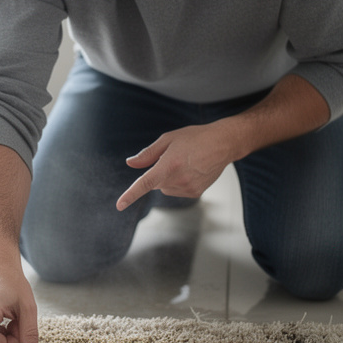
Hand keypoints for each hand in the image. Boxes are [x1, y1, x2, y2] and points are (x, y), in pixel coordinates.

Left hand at [116, 123, 235, 210]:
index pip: (145, 183)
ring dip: (168, 178)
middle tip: (173, 157)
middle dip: (158, 172)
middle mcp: (178, 180)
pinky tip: (191, 170)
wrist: (223, 144)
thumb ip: (148, 154)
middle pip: (155, 183)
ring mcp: (187, 188)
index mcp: (169, 165)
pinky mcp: (195, 193)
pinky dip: (178, 182)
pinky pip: (176, 191)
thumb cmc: (195, 138)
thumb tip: (130, 164)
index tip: (119, 205)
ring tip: (185, 163)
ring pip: (165, 188)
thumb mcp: (168, 139)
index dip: (130, 195)